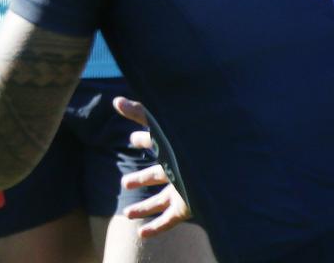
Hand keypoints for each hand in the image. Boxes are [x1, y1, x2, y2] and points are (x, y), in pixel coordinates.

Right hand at [112, 96, 191, 237]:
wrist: (217, 168)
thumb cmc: (190, 143)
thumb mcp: (161, 125)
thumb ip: (139, 113)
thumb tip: (116, 100)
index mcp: (175, 150)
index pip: (156, 144)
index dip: (143, 140)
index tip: (132, 138)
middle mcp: (179, 170)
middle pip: (156, 175)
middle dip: (141, 178)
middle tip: (124, 183)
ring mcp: (182, 190)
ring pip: (159, 201)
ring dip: (143, 207)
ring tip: (126, 214)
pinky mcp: (185, 207)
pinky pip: (167, 220)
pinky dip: (154, 227)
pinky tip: (141, 233)